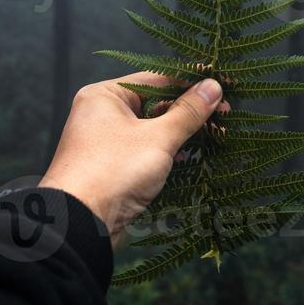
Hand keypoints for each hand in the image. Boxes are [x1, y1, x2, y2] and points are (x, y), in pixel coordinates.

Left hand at [39, 72, 222, 245]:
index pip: (156, 79)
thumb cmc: (113, 172)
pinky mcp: (113, 167)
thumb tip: (212, 87)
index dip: (191, 83)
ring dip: (182, 133)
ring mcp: (106, 142)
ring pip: (152, 129)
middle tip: (224, 115)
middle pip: (154, 104)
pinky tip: (189, 158)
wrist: (79, 225)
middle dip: (189, 111)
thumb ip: (188, 113)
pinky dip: (167, 152)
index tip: (221, 86)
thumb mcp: (158, 139)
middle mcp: (102, 114)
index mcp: (105, 96)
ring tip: (215, 135)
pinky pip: (146, 151)